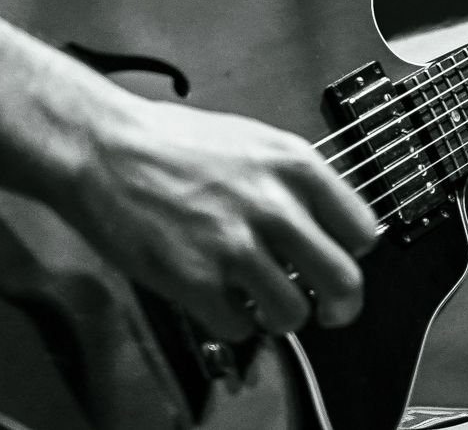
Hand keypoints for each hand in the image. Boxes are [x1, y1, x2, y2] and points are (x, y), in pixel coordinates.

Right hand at [62, 94, 379, 341]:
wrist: (105, 148)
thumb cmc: (171, 142)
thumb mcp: (253, 141)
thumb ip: (294, 182)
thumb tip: (325, 223)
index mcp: (294, 165)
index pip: (362, 230)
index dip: (352, 254)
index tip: (341, 260)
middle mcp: (273, 204)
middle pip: (342, 281)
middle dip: (339, 305)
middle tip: (327, 311)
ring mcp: (234, 244)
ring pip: (292, 313)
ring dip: (279, 315)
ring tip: (259, 301)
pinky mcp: (196, 279)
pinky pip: (238, 326)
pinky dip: (232, 322)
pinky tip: (218, 298)